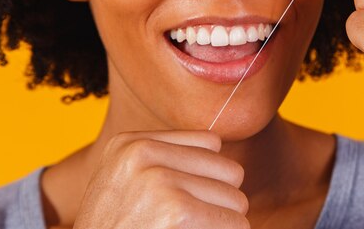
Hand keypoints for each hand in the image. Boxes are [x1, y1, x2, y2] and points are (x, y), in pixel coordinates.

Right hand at [73, 130, 248, 228]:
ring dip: (222, 221)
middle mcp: (142, 154)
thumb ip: (167, 161)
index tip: (183, 198)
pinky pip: (235, 223)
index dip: (207, 177)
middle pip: (229, 170)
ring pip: (236, 199)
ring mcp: (159, 181)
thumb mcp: (127, 182)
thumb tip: (227, 160)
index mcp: (130, 143)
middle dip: (219, 199)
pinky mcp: (177, 213)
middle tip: (189, 221)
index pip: (211, 143)